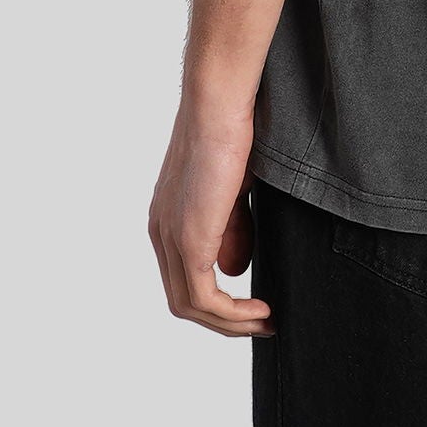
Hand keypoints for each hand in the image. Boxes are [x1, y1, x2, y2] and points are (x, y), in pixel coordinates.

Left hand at [148, 103, 274, 336]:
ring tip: (265, 321)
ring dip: (231, 323)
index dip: (216, 300)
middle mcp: (161, 232)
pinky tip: (260, 309)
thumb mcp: (232, 190)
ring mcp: (170, 237)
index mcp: (167, 219)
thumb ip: (230, 230)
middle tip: (261, 322)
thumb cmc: (230, 131)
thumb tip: (233, 270)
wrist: (218, 103)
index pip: (183, 278)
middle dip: (224, 320)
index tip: (251, 305)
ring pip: (191, 305)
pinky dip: (233, 313)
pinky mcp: (188, 239)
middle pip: (183, 300)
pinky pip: (205, 298)